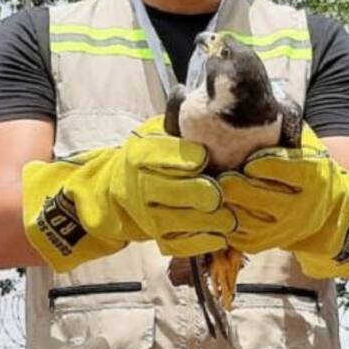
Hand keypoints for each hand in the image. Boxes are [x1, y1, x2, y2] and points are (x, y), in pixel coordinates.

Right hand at [110, 116, 236, 256]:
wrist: (117, 192)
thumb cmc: (150, 158)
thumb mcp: (156, 133)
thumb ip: (180, 124)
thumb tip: (213, 105)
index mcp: (141, 154)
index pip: (166, 155)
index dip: (191, 158)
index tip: (207, 157)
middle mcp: (140, 185)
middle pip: (180, 190)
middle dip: (207, 191)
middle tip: (224, 190)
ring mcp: (147, 214)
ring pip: (185, 219)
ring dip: (214, 219)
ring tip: (231, 213)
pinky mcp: (156, 235)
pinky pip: (182, 243)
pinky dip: (205, 240)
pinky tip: (220, 233)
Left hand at [218, 125, 348, 277]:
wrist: (332, 214)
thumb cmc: (313, 172)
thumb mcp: (312, 148)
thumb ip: (291, 130)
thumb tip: (265, 104)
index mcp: (313, 177)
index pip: (281, 168)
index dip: (259, 163)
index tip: (248, 161)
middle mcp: (299, 207)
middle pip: (256, 195)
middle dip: (234, 183)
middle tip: (221, 174)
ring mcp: (283, 230)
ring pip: (243, 218)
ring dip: (224, 203)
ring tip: (213, 190)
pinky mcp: (267, 243)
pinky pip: (238, 237)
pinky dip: (223, 224)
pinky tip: (217, 210)